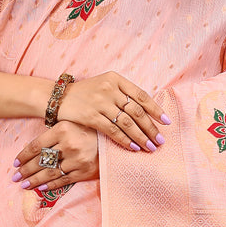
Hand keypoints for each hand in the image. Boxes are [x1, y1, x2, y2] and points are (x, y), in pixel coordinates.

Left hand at [12, 122, 99, 191]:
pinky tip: (41, 188)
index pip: (36, 145)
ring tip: (24, 185)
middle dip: (25, 170)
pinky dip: (50, 185)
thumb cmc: (88, 130)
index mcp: (62, 129)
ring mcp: (77, 159)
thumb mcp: (70, 124)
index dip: (23, 156)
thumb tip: (29, 151)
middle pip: (41, 160)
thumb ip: (53, 135)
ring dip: (35, 180)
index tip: (15, 163)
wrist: (114, 140)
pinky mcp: (85, 171)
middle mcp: (69, 144)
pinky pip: (63, 180)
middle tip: (15, 177)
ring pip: (50, 172)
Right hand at [55, 72, 169, 151]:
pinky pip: (113, 130)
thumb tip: (146, 112)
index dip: (155, 109)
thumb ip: (122, 94)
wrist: (59, 98)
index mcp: (116, 79)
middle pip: (136, 110)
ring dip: (141, 136)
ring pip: (127, 122)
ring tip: (150, 146)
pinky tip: (133, 147)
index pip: (141, 95)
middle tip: (160, 140)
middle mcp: (110, 89)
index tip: (166, 122)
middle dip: (151, 127)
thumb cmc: (85, 93)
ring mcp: (100, 102)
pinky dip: (125, 140)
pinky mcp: (91, 116)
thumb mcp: (105, 85)